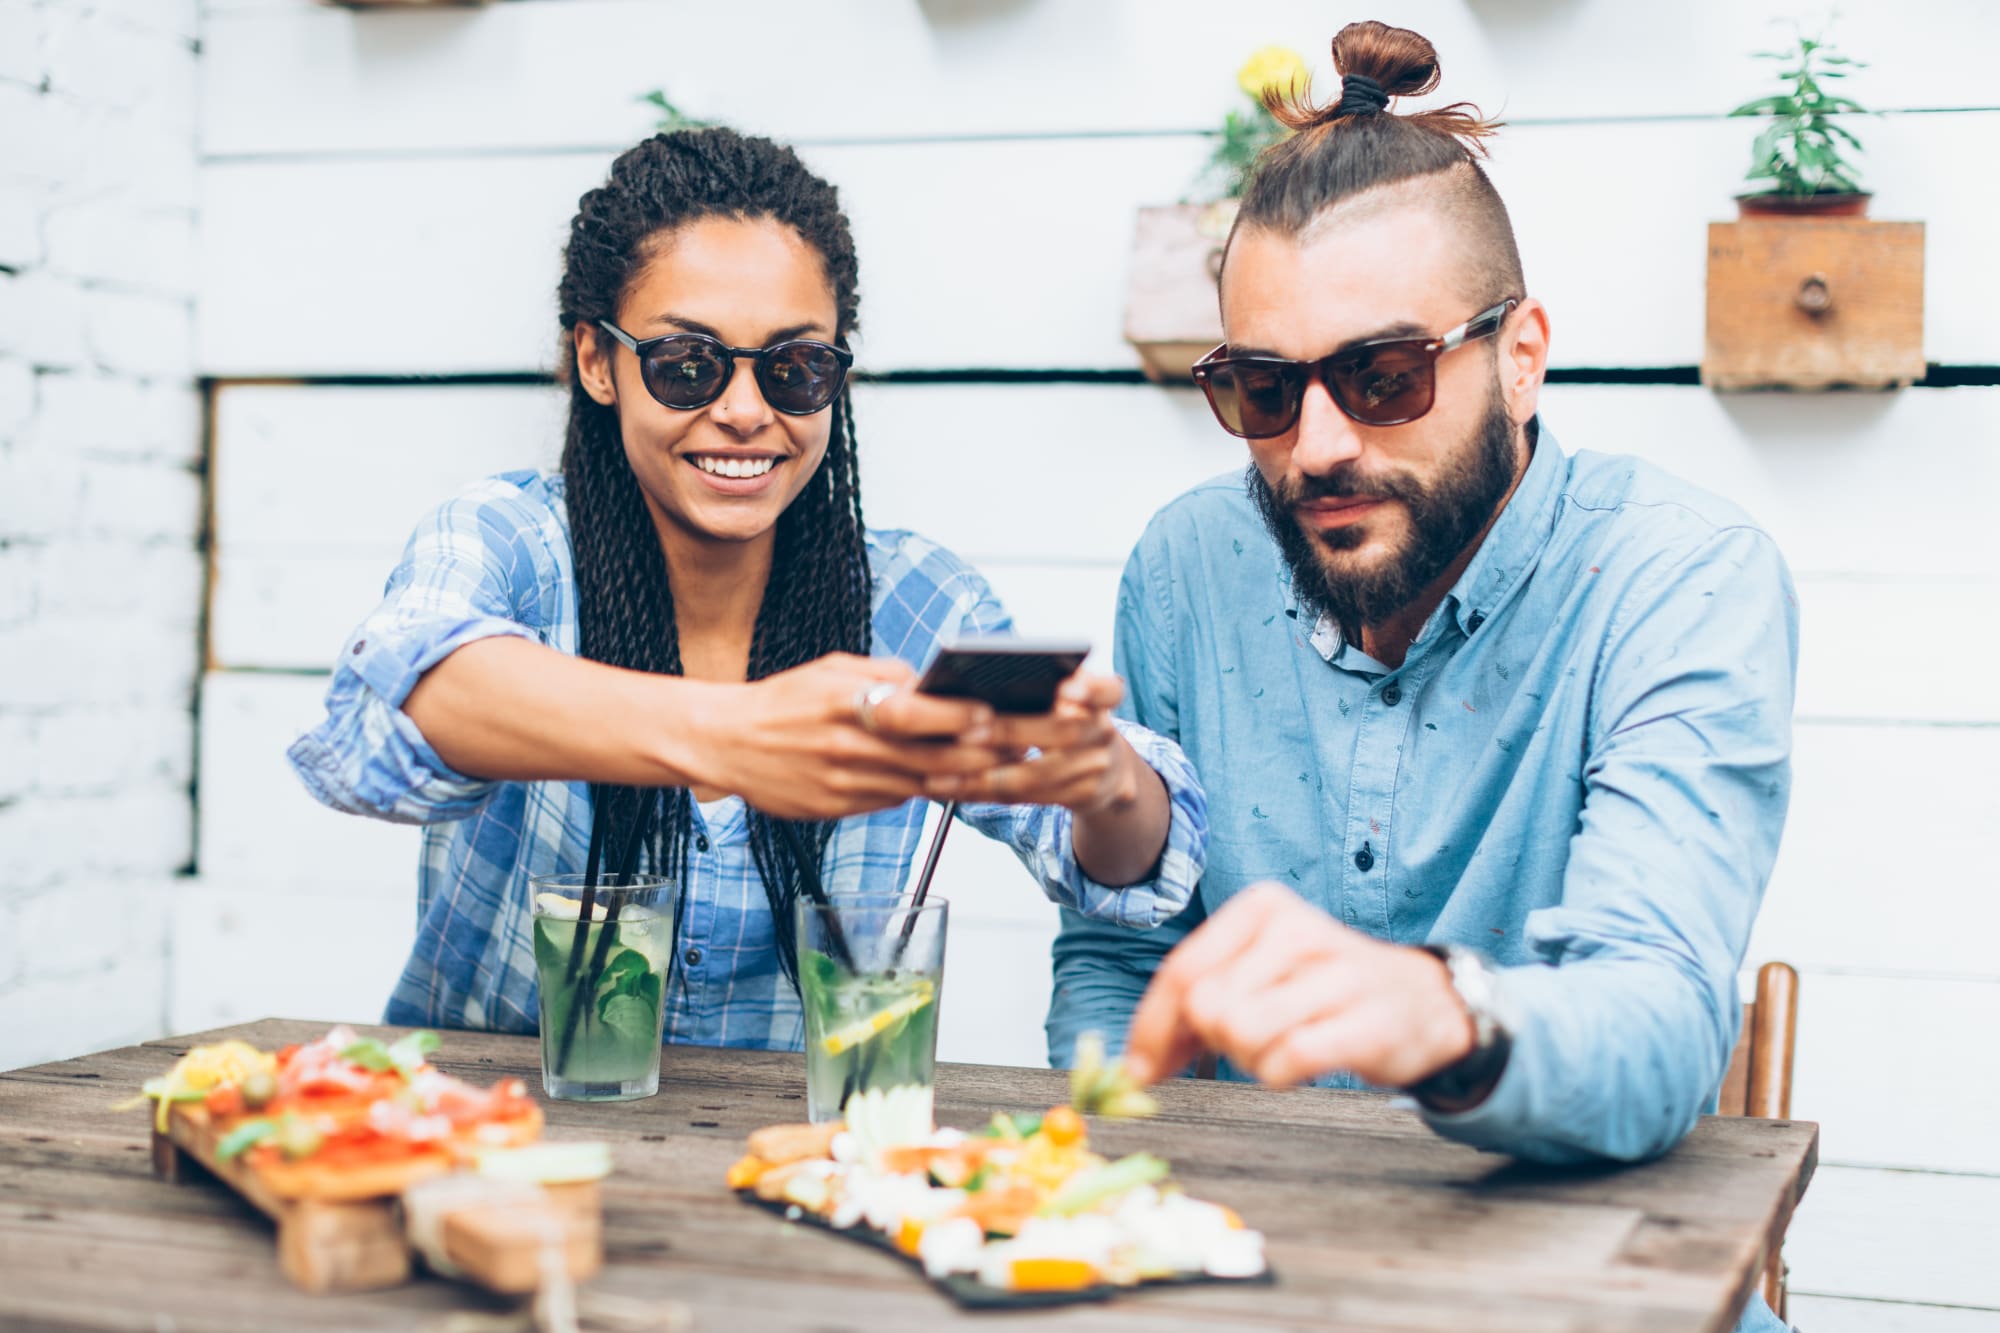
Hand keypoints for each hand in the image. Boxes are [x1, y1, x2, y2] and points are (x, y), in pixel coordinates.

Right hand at [691, 654, 1004, 820]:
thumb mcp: (830, 669)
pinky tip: (939, 781)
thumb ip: (883, 674)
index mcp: (845, 703)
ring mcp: (840, 782)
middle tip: (1012, 748)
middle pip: (928, 757)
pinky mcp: (833, 809)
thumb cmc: (782, 701)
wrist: (723, 742)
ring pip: (915, 785)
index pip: (918, 712)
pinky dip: (917, 791)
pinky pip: (890, 801)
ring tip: (989, 767)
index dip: (962, 717)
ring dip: (956, 778)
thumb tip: (932, 682)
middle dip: (977, 754)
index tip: (992, 714)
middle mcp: (845, 746)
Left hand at [921, 672, 1142, 814]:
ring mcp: (1095, 769)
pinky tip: (955, 788)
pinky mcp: (1080, 797)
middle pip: (1062, 733)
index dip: (1092, 690)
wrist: (1111, 772)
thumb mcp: (1071, 700)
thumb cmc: (1070, 721)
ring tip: (945, 771)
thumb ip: (1045, 687)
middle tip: (968, 734)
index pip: (1108, 691)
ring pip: (1037, 776)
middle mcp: (1103, 733)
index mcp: (1099, 700)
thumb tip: (979, 678)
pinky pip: (1026, 798)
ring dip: (987, 775)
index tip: (1069, 689)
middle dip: (1011, 733)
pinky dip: (986, 793)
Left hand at [1122, 883, 1475, 1088]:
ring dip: (1250, 1059)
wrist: (1423, 1001)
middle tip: (1248, 1040)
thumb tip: (1134, 1063)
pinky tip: (1304, 1059)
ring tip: (1282, 1044)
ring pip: (1241, 1035)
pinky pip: (1285, 1062)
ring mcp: (1336, 975)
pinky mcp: (1366, 1023)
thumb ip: (1196, 1001)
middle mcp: (1297, 930)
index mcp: (1263, 908)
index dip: (1152, 1029)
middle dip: (1214, 1041)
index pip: (1182, 972)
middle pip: (1207, 1009)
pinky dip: (1281, 1074)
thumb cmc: (1323, 987)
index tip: (1139, 1071)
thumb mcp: (1259, 969)